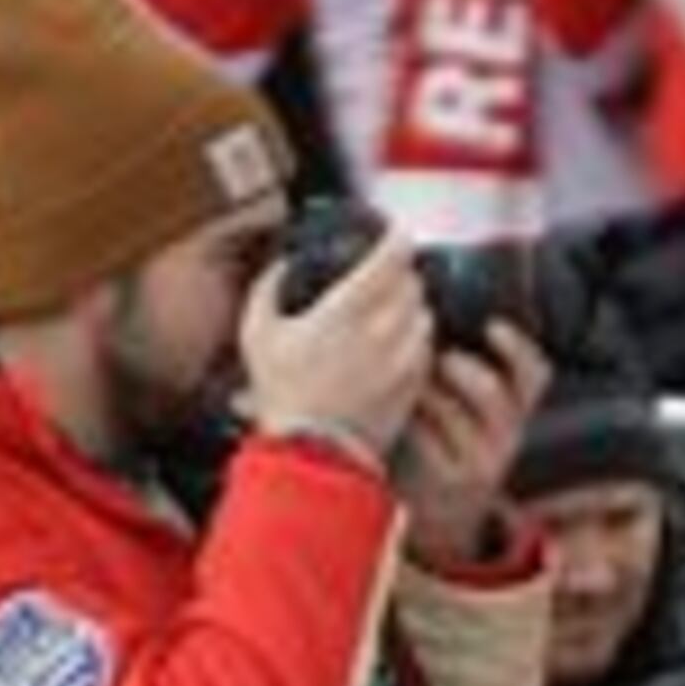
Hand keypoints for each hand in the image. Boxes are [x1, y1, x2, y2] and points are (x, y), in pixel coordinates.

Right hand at [241, 231, 434, 462]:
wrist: (312, 451)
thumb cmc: (283, 393)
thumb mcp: (258, 333)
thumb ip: (268, 287)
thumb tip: (282, 262)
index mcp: (347, 310)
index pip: (391, 259)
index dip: (398, 240)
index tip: (397, 233)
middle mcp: (384, 330)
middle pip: (413, 283)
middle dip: (402, 274)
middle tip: (387, 275)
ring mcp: (404, 358)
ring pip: (424, 314)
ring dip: (411, 306)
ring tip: (391, 310)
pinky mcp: (415, 383)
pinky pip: (427, 347)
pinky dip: (416, 338)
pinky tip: (396, 343)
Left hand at [394, 320, 550, 566]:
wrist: (442, 509)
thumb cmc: (444, 438)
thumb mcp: (465, 404)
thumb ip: (456, 365)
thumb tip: (428, 311)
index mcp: (515, 406)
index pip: (534, 372)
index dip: (517, 347)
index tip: (491, 325)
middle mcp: (507, 433)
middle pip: (499, 394)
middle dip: (465, 371)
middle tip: (439, 359)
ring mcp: (482, 460)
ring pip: (460, 418)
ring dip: (430, 394)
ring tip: (411, 386)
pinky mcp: (453, 481)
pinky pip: (429, 443)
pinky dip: (412, 423)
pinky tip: (400, 416)